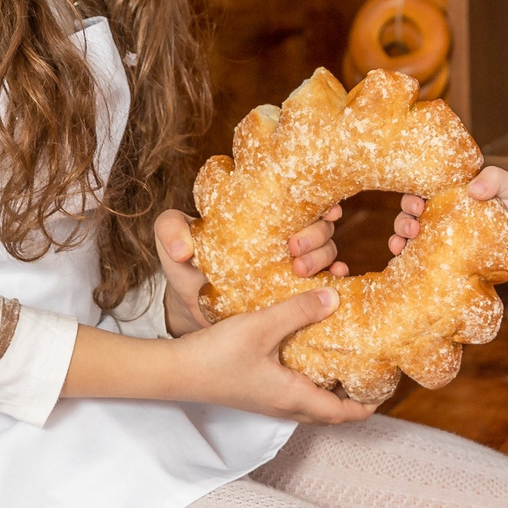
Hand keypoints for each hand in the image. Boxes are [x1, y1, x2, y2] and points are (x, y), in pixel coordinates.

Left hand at [157, 206, 345, 338]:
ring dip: (322, 256)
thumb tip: (183, 250)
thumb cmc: (186, 268)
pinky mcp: (296, 294)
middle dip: (315, 234)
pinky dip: (337, 278)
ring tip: (300, 270)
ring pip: (328, 251)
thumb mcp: (172, 244)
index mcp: (263, 217)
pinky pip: (328, 282)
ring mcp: (294, 265)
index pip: (300, 199)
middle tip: (294, 247)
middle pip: (320, 225)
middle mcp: (285, 237)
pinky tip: (336, 281)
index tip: (322, 208)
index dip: (319, 199)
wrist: (193, 308)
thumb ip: (170, 231)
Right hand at [170, 288, 373, 424]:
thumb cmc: (217, 354)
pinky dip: (310, 381)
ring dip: (332, 391)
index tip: (387, 386)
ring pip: (311, 404)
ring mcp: (268, 401)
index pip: (344, 414)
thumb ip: (299, 311)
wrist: (174, 371)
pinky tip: (305, 353)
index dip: (370, 404)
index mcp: (294, 398)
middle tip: (371, 371)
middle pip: (331, 413)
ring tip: (345, 361)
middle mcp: (284, 406)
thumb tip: (335, 297)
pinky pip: (293, 393)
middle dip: (355, 398)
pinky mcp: (255, 393)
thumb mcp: (262, 326)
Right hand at [392, 166, 507, 298]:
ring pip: (410, 237)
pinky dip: (406, 263)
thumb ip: (497, 179)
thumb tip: (472, 189)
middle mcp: (444, 216)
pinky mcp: (448, 263)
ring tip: (401, 246)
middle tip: (413, 227)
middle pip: (411, 213)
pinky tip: (401, 265)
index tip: (418, 203)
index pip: (424, 189)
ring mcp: (444, 240)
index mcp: (453, 195)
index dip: (412, 194)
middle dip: (402, 218)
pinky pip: (422, 262)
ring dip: (399, 239)